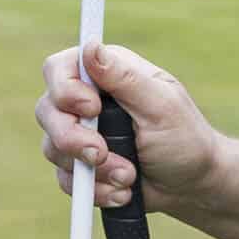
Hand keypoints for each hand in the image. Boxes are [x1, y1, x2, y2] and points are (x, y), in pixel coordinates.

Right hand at [35, 43, 220, 212]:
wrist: (191, 185)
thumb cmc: (184, 137)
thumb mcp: (160, 105)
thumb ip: (124, 77)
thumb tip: (90, 46)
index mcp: (107, 73)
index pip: (60, 68)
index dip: (65, 89)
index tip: (92, 110)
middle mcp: (86, 100)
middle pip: (47, 110)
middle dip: (72, 139)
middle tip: (101, 154)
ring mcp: (80, 134)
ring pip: (53, 148)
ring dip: (92, 170)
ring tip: (128, 176)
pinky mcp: (79, 166)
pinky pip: (66, 180)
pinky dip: (94, 191)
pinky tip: (122, 191)